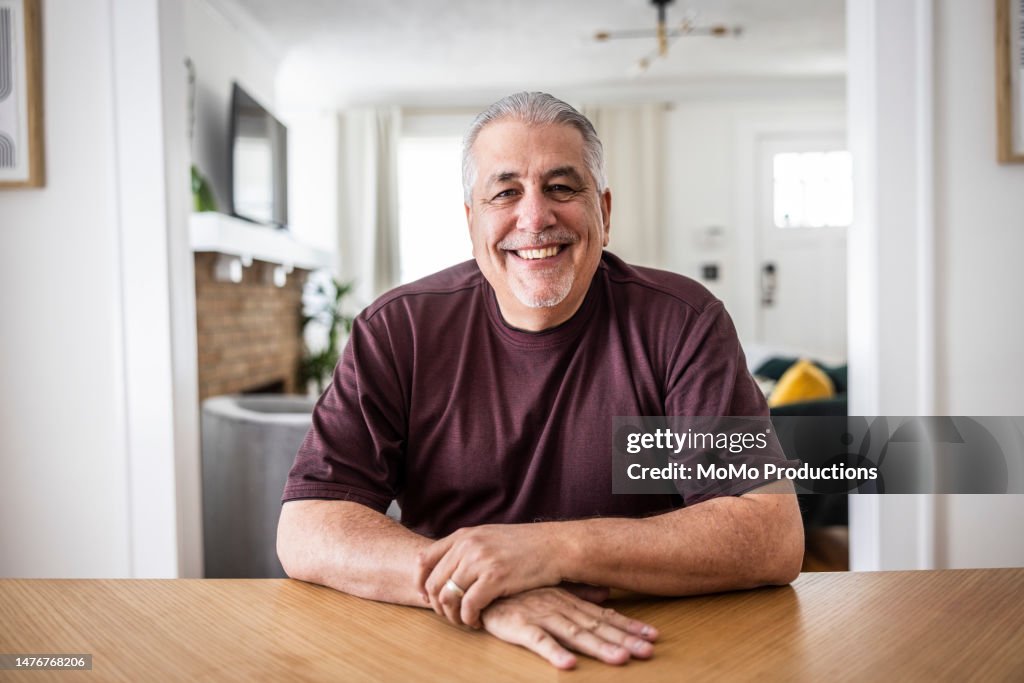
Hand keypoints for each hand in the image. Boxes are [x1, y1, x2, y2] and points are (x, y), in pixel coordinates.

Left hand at [415, 524, 563, 626]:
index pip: (424, 560)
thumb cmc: (525, 546)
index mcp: (463, 536)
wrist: (555, 546)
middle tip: (450, 616)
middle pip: (433, 583)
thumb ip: (467, 549)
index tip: (427, 598)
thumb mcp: (489, 537)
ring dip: (453, 616)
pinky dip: (469, 619)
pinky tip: (478, 621)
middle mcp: (468, 546)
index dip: (421, 583)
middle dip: (438, 606)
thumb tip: (446, 570)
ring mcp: (480, 561)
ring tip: (464, 621)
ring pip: (448, 597)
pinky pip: (469, 606)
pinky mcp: (495, 578)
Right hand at [479, 587, 657, 669]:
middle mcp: (560, 608)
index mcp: (569, 602)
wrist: (480, 584)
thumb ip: (579, 594)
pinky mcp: (519, 626)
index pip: (605, 617)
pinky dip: (553, 652)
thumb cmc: (518, 591)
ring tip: (620, 659)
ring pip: (574, 634)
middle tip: (649, 652)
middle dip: (624, 641)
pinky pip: (538, 641)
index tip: (653, 637)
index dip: (629, 627)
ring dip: (597, 647)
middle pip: (597, 628)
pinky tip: (568, 664)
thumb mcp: (552, 591)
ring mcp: (540, 615)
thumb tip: (606, 594)